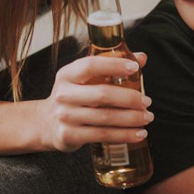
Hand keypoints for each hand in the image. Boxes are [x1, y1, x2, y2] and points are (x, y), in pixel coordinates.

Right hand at [38, 53, 152, 152]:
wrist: (46, 124)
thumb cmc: (73, 96)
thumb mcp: (85, 79)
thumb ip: (111, 67)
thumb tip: (142, 58)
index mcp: (67, 75)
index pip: (91, 65)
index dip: (114, 65)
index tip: (134, 67)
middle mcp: (63, 94)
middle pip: (102, 94)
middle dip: (129, 98)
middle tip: (147, 101)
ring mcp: (64, 116)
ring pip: (105, 118)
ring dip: (131, 119)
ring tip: (147, 117)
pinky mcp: (68, 136)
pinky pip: (102, 135)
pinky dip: (124, 135)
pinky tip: (139, 134)